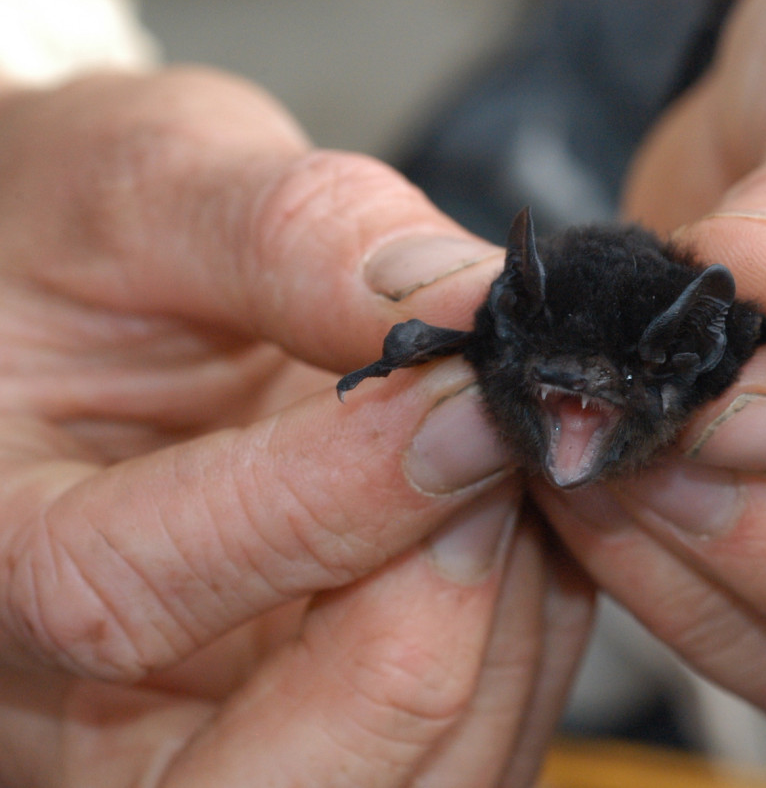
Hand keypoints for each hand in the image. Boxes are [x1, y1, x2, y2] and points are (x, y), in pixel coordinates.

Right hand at [0, 70, 590, 784]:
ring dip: (507, 638)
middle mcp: (84, 700)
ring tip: (516, 468)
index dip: (329, 503)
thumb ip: (294, 236)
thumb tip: (471, 306)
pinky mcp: (327, 729)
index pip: (124, 597)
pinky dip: (533, 647)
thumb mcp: (158, 183)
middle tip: (506, 465)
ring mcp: (212, 730)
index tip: (469, 396)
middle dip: (428, 642)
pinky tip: (521, 520)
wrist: (118, 303)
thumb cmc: (100, 240)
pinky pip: (467, 752)